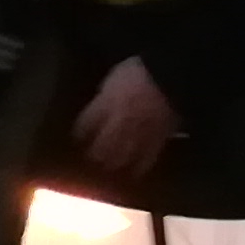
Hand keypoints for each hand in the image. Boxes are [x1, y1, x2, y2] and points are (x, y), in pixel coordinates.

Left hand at [74, 59, 180, 177]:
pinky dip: (138, 169)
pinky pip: (146, 160)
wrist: (170, 76)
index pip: (84, 127)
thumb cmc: (140, 71)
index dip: (78, 136)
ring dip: (112, 167)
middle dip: (93, 157)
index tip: (75, 141)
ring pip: (121, 159)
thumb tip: (98, 107)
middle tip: (89, 162)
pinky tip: (133, 174)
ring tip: (107, 171)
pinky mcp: (158, 141)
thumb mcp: (113, 78)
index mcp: (104, 105)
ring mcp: (138, 135)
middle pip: (100, 149)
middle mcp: (117, 124)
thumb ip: (103, 96)